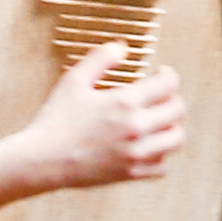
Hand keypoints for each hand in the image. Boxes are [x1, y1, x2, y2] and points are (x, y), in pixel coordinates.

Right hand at [6, 42, 180, 197]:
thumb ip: (100, 59)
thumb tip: (122, 47)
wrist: (43, 159)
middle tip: (162, 97)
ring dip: (170, 127)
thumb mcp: (73, 81)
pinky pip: (162, 166)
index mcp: (124, 102)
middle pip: (177, 110)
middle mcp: (136, 127)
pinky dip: (160, 155)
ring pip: (175, 139)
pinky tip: (148, 147)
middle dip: (172, 99)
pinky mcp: (131, 173)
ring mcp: (136, 153)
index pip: (168, 84)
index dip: (169, 75)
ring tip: (158, 123)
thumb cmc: (56, 119)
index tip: (162, 74)